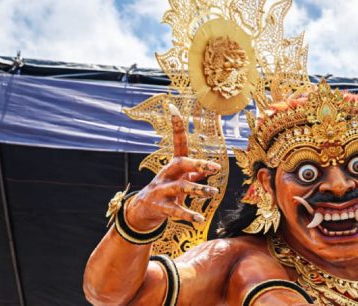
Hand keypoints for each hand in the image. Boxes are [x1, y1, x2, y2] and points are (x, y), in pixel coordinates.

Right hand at [125, 104, 220, 230]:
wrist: (142, 211)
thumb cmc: (166, 191)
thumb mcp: (180, 180)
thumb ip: (193, 175)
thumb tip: (207, 169)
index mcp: (173, 165)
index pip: (177, 142)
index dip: (176, 125)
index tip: (173, 107)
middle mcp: (166, 174)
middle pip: (180, 164)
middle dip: (197, 164)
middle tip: (214, 168)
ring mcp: (161, 191)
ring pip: (179, 188)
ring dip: (197, 190)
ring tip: (213, 193)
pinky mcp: (160, 207)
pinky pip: (175, 211)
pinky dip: (187, 215)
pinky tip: (199, 218)